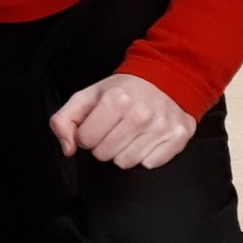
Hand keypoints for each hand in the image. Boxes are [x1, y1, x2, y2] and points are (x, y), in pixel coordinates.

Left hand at [50, 74, 195, 169]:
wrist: (166, 78)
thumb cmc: (124, 90)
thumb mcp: (88, 96)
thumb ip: (64, 120)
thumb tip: (68, 148)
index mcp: (115, 100)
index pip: (86, 139)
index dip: (86, 135)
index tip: (95, 126)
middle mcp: (140, 114)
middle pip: (105, 154)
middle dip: (103, 145)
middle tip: (112, 130)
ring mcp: (161, 127)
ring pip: (126, 162)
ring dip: (122, 152)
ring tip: (128, 134)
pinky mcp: (178, 137)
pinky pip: (150, 164)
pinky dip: (144, 156)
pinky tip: (145, 138)